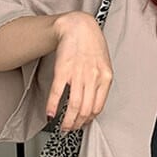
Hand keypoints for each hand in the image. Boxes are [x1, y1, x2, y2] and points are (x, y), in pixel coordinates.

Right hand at [46, 11, 113, 131]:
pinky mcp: (63, 70)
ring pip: (73, 105)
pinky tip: (50, 114)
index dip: (89, 120)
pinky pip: (58, 92)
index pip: (98, 107)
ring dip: (67, 120)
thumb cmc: (92, 45)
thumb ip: (101, 83)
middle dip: (77, 124)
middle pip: (85, 110)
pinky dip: (53, 106)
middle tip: (71, 129)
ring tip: (63, 126)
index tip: (84, 124)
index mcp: (106, 78)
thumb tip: (94, 104)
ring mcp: (78, 74)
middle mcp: (93, 78)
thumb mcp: (104, 65)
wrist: (79, 26)